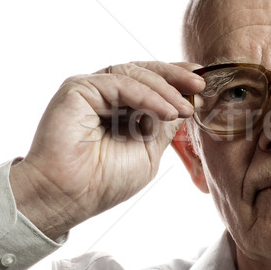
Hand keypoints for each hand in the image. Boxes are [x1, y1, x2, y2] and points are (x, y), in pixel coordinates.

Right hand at [9, 62, 204, 238]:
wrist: (68, 197)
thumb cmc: (103, 182)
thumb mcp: (148, 151)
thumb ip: (164, 126)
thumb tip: (188, 103)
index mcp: (119, 108)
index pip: (151, 84)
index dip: (176, 81)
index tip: (202, 84)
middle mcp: (104, 95)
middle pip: (144, 72)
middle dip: (175, 76)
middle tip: (200, 84)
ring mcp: (91, 89)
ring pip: (134, 73)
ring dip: (165, 88)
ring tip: (186, 107)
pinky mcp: (79, 88)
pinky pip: (120, 83)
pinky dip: (147, 95)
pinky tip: (167, 111)